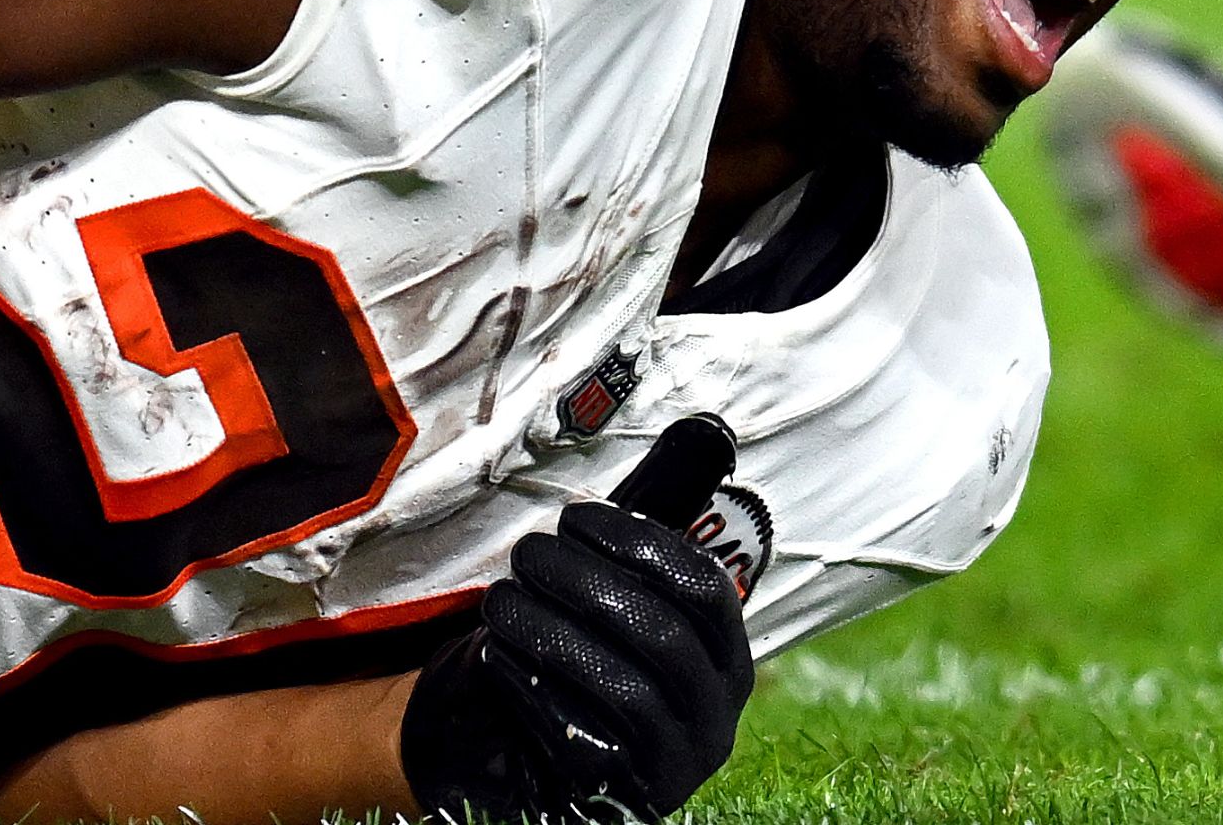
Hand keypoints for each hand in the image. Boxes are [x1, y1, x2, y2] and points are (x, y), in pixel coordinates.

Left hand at [402, 427, 756, 820]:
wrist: (534, 769)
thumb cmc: (581, 667)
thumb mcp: (619, 608)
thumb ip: (645, 546)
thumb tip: (699, 434)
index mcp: (727, 659)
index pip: (705, 588)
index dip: (640, 542)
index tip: (577, 516)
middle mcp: (715, 717)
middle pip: (660, 632)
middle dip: (583, 581)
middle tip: (527, 553)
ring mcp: (673, 765)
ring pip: (620, 686)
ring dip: (549, 631)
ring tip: (499, 599)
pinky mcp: (621, 799)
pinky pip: (580, 739)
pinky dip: (532, 689)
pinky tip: (495, 656)